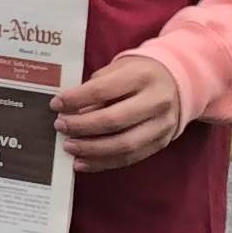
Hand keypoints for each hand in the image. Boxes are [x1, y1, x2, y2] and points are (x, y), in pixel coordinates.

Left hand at [54, 55, 181, 172]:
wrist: (175, 82)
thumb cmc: (136, 75)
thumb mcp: (117, 69)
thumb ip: (95, 87)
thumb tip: (67, 111)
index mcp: (142, 76)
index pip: (102, 90)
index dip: (75, 99)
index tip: (55, 104)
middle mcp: (157, 101)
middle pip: (114, 120)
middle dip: (81, 126)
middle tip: (60, 126)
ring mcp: (162, 124)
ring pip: (124, 144)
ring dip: (91, 149)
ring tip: (68, 146)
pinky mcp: (161, 142)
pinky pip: (130, 158)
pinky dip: (103, 163)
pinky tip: (82, 162)